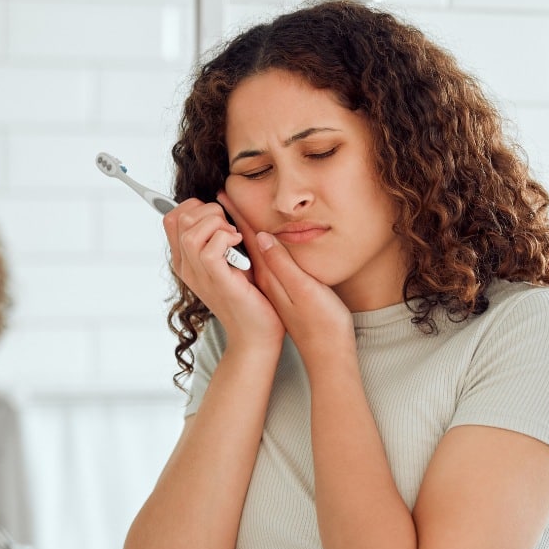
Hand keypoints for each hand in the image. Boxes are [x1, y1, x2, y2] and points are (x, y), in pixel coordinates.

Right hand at [163, 197, 282, 346]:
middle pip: (179, 217)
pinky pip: (209, 247)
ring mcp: (198, 274)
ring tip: (234, 238)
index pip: (171, 218)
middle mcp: (186, 267)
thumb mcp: (230, 258)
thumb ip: (220, 234)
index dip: (194, 206)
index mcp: (185, 260)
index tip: (218, 218)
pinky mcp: (216, 280)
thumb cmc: (248, 295)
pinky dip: (226, 238)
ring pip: (190, 230)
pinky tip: (239, 245)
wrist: (255, 332)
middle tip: (230, 229)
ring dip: (218, 224)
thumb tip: (221, 198)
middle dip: (209, 211)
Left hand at [220, 193, 352, 360]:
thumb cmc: (322, 324)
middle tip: (222, 198)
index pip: (248, 237)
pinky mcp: (281, 292)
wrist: (326, 354)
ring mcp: (273, 286)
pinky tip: (257, 241)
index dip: (236, 214)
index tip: (222, 194)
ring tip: (233, 213)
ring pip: (252, 251)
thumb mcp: (304, 291)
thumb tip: (261, 237)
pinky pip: (262, 262)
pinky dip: (255, 246)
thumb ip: (283, 263)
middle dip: (231, 218)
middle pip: (244, 241)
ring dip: (241, 230)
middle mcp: (267, 278)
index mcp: (270, 275)